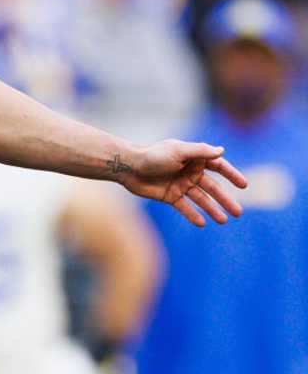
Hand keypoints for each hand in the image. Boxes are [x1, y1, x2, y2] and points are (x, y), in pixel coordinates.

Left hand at [119, 141, 246, 226]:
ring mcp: (180, 184)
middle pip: (212, 187)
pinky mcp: (170, 196)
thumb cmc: (153, 155)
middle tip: (238, 212)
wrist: (128, 167)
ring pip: (201, 199)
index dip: (232, 175)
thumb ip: (200, 151)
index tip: (244, 186)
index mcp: (194, 158)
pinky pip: (185, 207)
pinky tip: (202, 223)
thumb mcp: (178, 151)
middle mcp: (189, 172)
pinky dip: (193, 215)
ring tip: (224, 220)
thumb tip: (222, 150)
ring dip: (212, 209)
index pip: (218, 166)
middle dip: (225, 199)